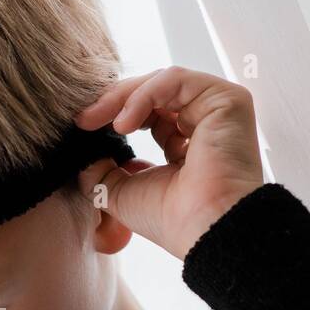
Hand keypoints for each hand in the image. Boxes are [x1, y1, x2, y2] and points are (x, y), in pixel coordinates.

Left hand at [74, 67, 264, 259]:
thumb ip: (101, 170)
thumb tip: (84, 155)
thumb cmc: (173, 219)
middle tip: (84, 120)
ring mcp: (217, 110)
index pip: (150, 113)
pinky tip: (124, 123)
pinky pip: (174, 80)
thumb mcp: (120, 191)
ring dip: (123, 98)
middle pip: (154, 94)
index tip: (82, 125)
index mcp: (186, 146)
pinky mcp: (226, 99)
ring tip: (99, 121)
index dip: (114, 114)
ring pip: (161, 82)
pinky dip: (142, 95)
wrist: (204, 229)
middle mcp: (204, 125)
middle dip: (113, 102)